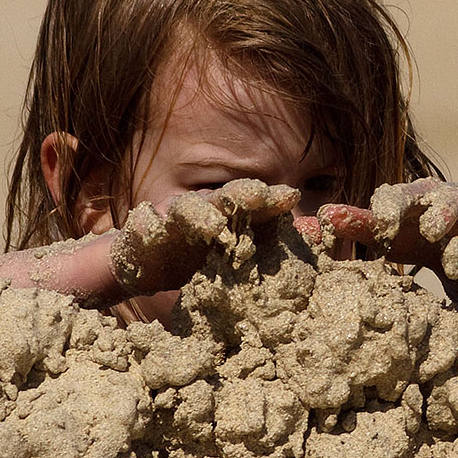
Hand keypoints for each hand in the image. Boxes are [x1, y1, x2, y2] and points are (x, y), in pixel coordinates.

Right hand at [109, 179, 298, 295]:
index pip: (253, 205)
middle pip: (222, 199)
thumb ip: (275, 246)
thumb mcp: (238, 258)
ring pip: (183, 210)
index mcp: (229, 217)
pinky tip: (145, 226)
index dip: (271, 199)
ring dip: (198, 214)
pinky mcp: (139, 235)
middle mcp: (200, 211)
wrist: (143, 262)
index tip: (291, 196)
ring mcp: (168, 220)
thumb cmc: (198, 259)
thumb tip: (318, 230)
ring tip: (212, 224)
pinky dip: (142, 227)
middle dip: (240, 196)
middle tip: (258, 195)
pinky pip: (139, 230)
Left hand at [313, 178, 457, 305]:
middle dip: (442, 212)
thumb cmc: (417, 243)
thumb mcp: (387, 235)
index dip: (393, 207)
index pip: (407, 193)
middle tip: (428, 232)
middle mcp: (457, 206)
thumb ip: (358, 226)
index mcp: (423, 197)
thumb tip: (319, 218)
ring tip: (450, 267)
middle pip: (454, 196)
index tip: (378, 227)